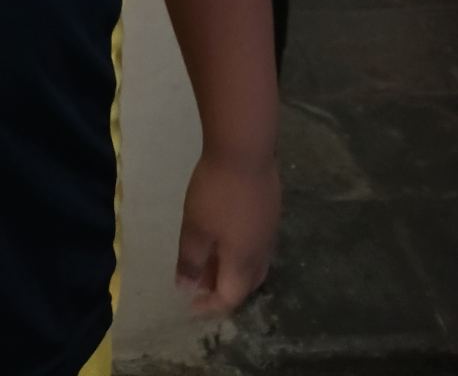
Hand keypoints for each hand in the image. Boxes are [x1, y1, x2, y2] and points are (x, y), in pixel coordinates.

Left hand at [174, 149, 279, 315]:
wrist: (245, 152)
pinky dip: (240, 253)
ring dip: (232, 270)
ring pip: (254, 265)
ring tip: (210, 261)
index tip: (190, 305)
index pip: (230, 296)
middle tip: (200, 284)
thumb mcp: (195, 227)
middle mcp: (262, 252)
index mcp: (243, 262)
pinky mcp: (271, 212)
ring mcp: (269, 231)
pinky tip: (226, 237)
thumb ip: (190, 260)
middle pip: (246, 284)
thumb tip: (186, 288)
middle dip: (224, 290)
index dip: (210, 305)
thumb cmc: (216, 192)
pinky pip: (257, 245)